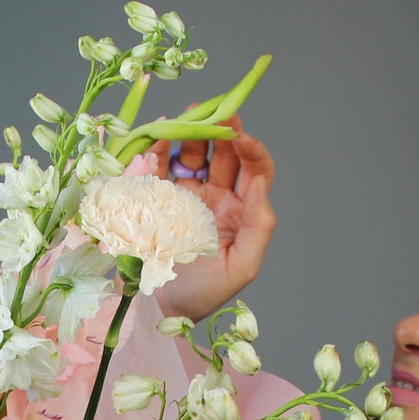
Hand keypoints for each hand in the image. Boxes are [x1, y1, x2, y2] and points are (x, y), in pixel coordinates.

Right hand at [153, 114, 275, 323]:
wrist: (159, 310)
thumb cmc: (203, 294)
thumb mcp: (242, 266)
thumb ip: (259, 226)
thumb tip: (260, 185)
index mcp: (241, 211)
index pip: (254, 169)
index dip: (251, 148)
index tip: (239, 136)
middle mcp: (217, 198)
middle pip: (224, 152)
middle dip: (220, 127)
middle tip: (213, 110)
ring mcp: (187, 195)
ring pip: (194, 152)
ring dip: (191, 131)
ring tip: (184, 116)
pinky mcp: (158, 198)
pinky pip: (160, 166)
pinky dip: (159, 148)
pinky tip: (158, 136)